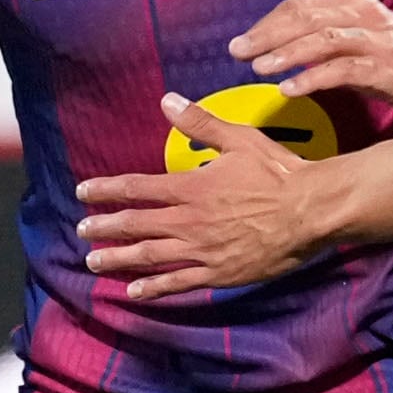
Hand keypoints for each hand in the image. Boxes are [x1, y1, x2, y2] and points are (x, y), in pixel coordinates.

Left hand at [73, 94, 318, 298]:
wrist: (310, 212)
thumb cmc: (278, 172)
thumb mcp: (239, 139)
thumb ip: (200, 123)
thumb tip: (167, 101)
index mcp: (191, 188)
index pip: (137, 188)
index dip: (106, 190)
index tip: (84, 192)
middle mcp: (189, 221)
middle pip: (135, 225)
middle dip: (104, 227)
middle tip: (82, 231)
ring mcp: (202, 251)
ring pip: (149, 257)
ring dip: (118, 259)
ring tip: (93, 262)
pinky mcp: (219, 273)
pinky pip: (178, 283)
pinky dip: (154, 288)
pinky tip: (134, 291)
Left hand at [229, 0, 392, 117]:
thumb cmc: (387, 57)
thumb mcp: (351, 35)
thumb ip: (316, 33)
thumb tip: (267, 42)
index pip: (300, 5)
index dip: (267, 23)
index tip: (242, 41)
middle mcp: (365, 12)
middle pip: (308, 17)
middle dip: (269, 35)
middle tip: (240, 52)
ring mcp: (379, 40)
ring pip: (325, 40)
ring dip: (288, 54)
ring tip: (261, 68)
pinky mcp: (388, 68)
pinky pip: (344, 71)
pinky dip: (314, 78)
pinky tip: (291, 89)